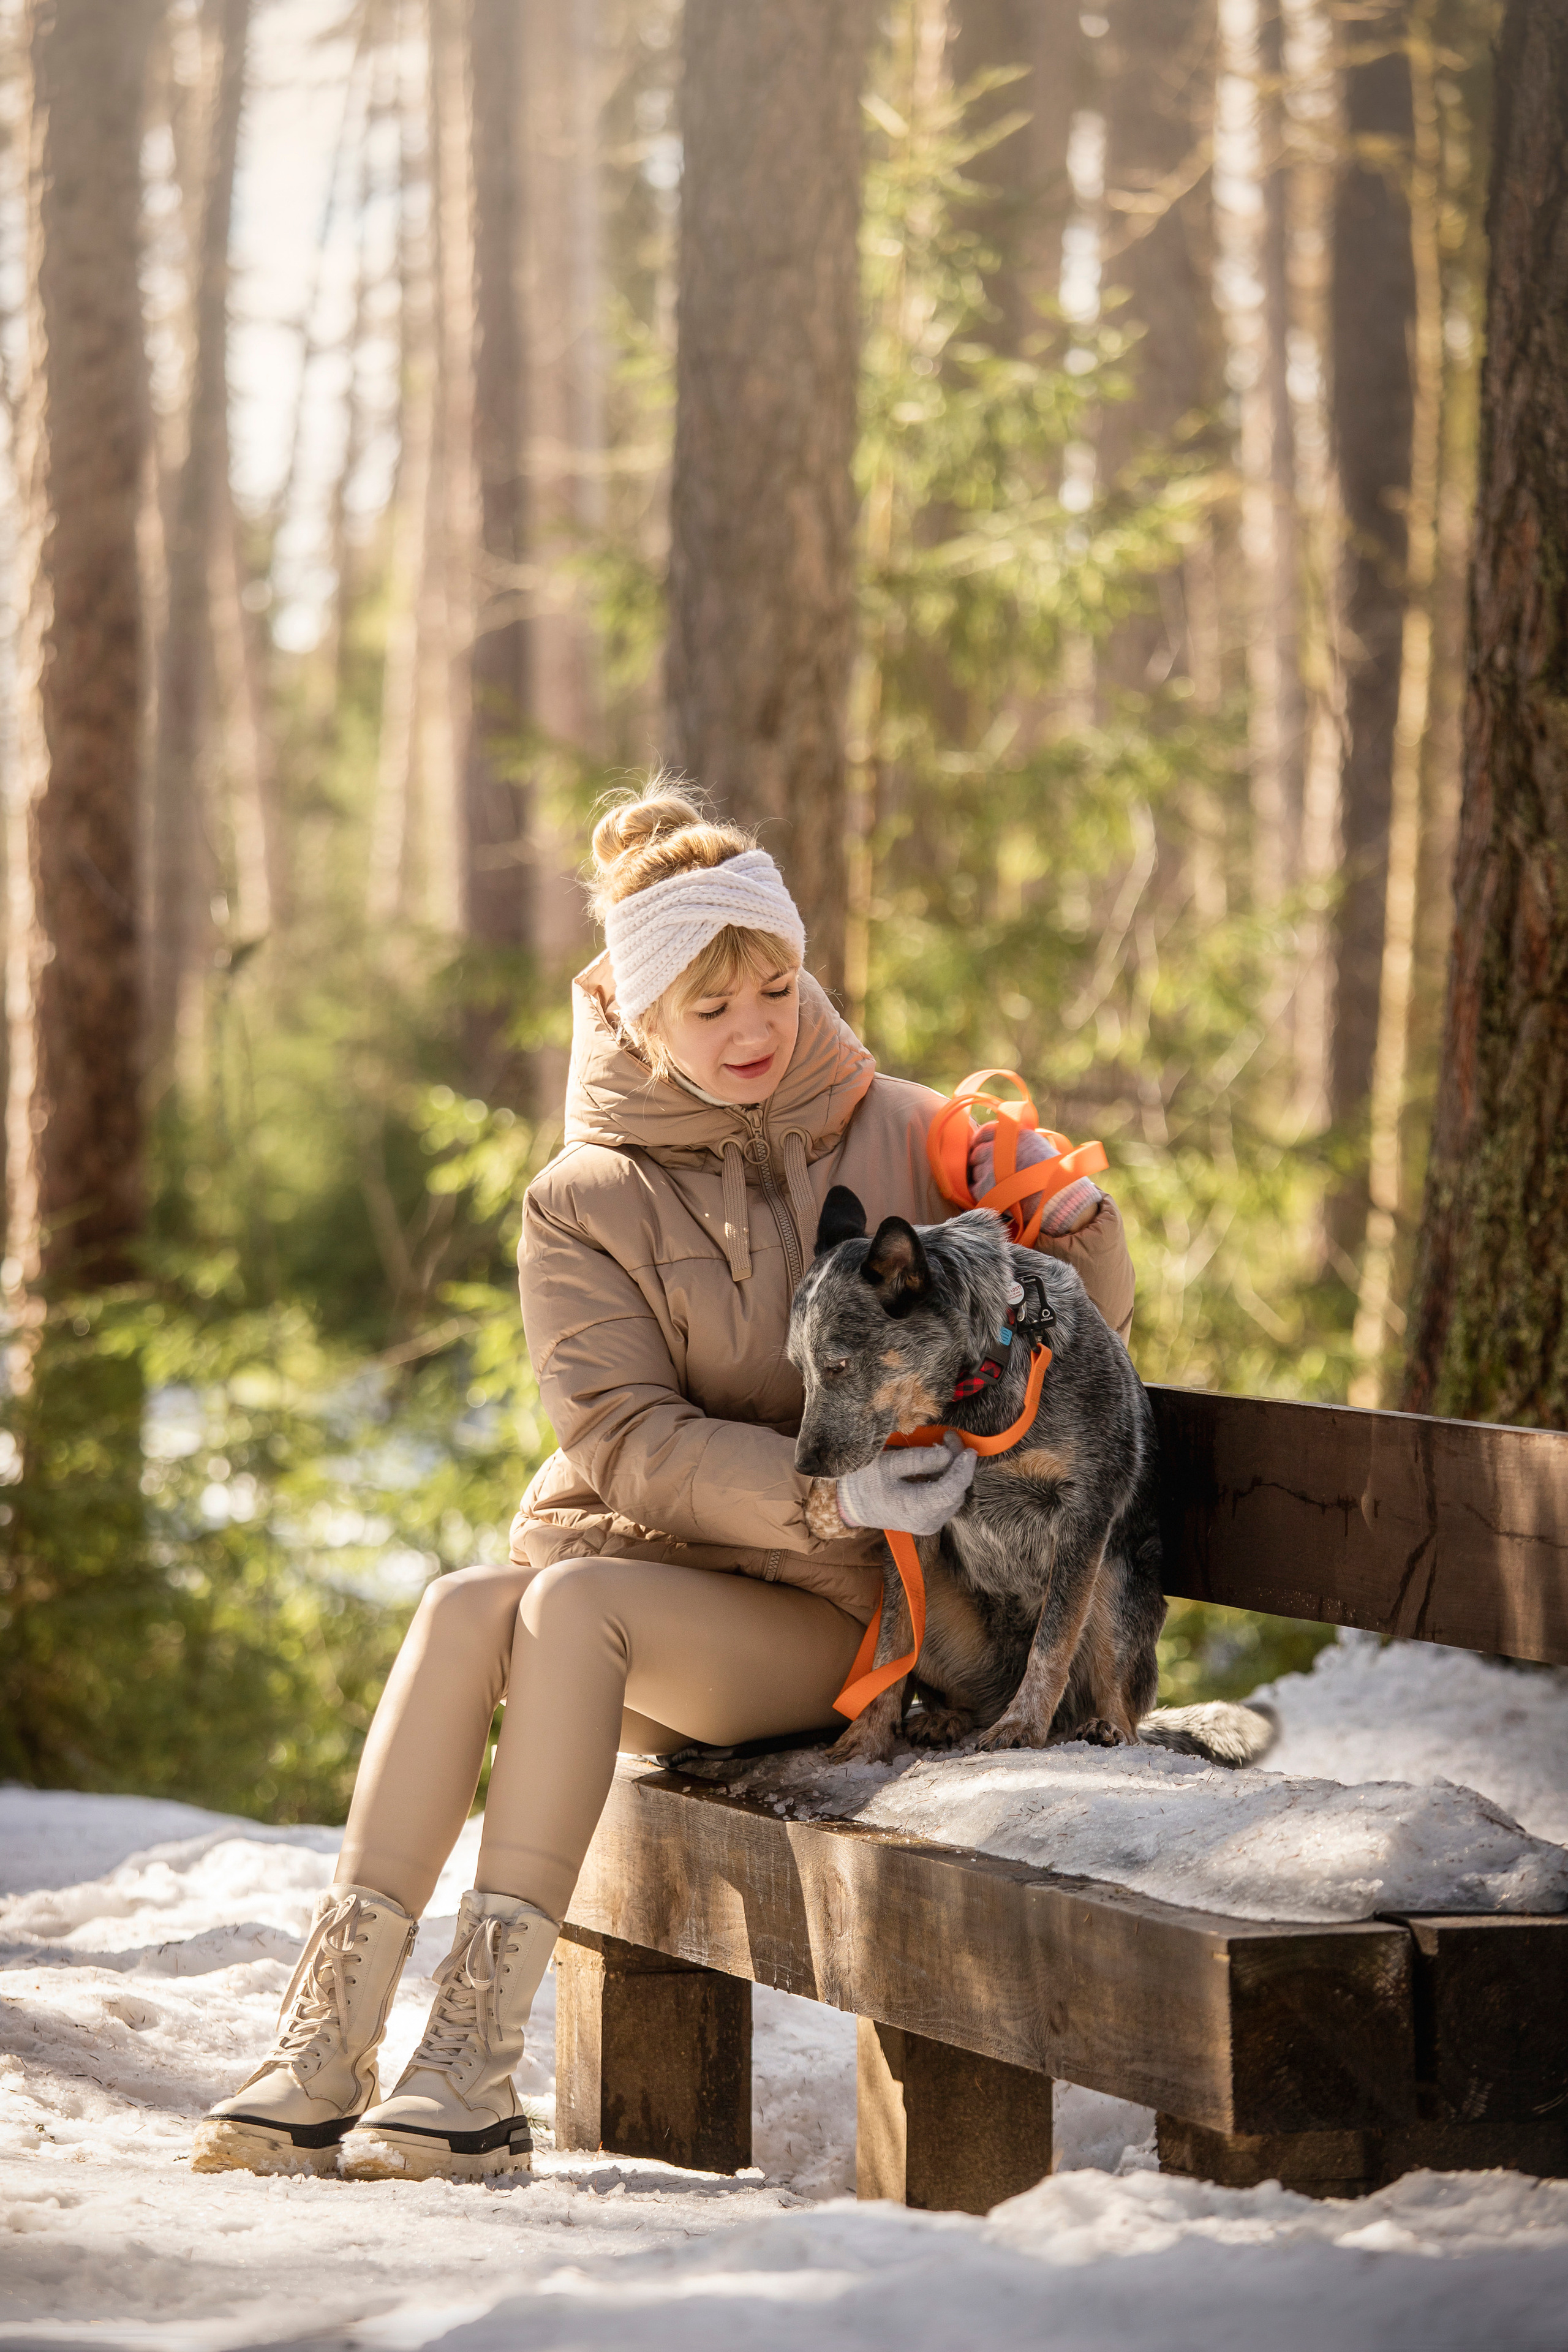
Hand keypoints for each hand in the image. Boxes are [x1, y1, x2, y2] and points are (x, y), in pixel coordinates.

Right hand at [837, 1432, 976, 1533]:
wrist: (851, 1505)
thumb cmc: (864, 1482)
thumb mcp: (888, 1464)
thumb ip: (918, 1459)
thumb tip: (947, 1453)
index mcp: (915, 1510)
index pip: (950, 1491)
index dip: (963, 1469)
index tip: (969, 1449)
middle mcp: (927, 1523)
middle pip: (955, 1492)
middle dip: (957, 1464)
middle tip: (949, 1438)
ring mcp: (929, 1525)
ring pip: (953, 1496)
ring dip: (953, 1471)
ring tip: (944, 1447)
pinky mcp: (928, 1521)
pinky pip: (946, 1500)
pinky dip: (946, 1480)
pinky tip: (937, 1464)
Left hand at [968, 1121, 1100, 1236]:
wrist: (1056, 1199)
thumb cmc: (1053, 1175)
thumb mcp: (1038, 1145)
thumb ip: (1017, 1141)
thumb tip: (1001, 1142)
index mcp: (1013, 1135)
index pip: (985, 1131)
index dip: (982, 1141)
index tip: (985, 1148)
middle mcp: (998, 1148)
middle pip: (977, 1151)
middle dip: (982, 1160)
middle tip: (995, 1173)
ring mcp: (988, 1167)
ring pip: (975, 1170)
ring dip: (983, 1177)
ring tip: (1001, 1186)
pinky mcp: (983, 1187)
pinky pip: (974, 1188)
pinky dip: (982, 1192)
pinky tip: (998, 1195)